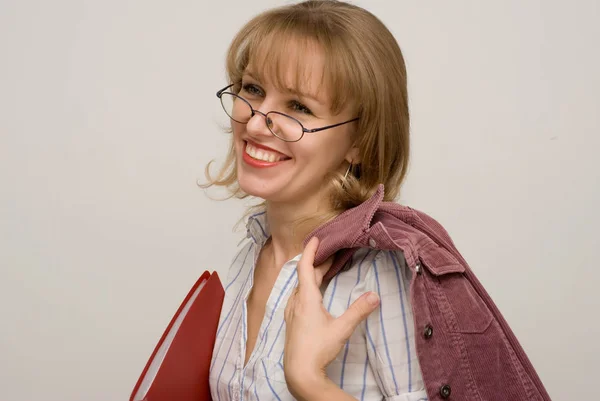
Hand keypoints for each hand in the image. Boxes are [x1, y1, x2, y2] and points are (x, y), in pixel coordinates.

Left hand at [283, 237, 380, 399]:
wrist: (299, 372)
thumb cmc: (317, 350)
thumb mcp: (342, 329)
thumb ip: (358, 311)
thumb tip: (375, 296)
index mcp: (305, 298)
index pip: (304, 267)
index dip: (310, 250)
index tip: (315, 238)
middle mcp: (295, 302)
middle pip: (304, 275)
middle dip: (317, 262)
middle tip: (331, 254)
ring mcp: (292, 312)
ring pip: (300, 286)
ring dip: (311, 275)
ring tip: (324, 270)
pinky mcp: (292, 321)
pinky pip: (298, 296)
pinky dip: (306, 287)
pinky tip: (314, 294)